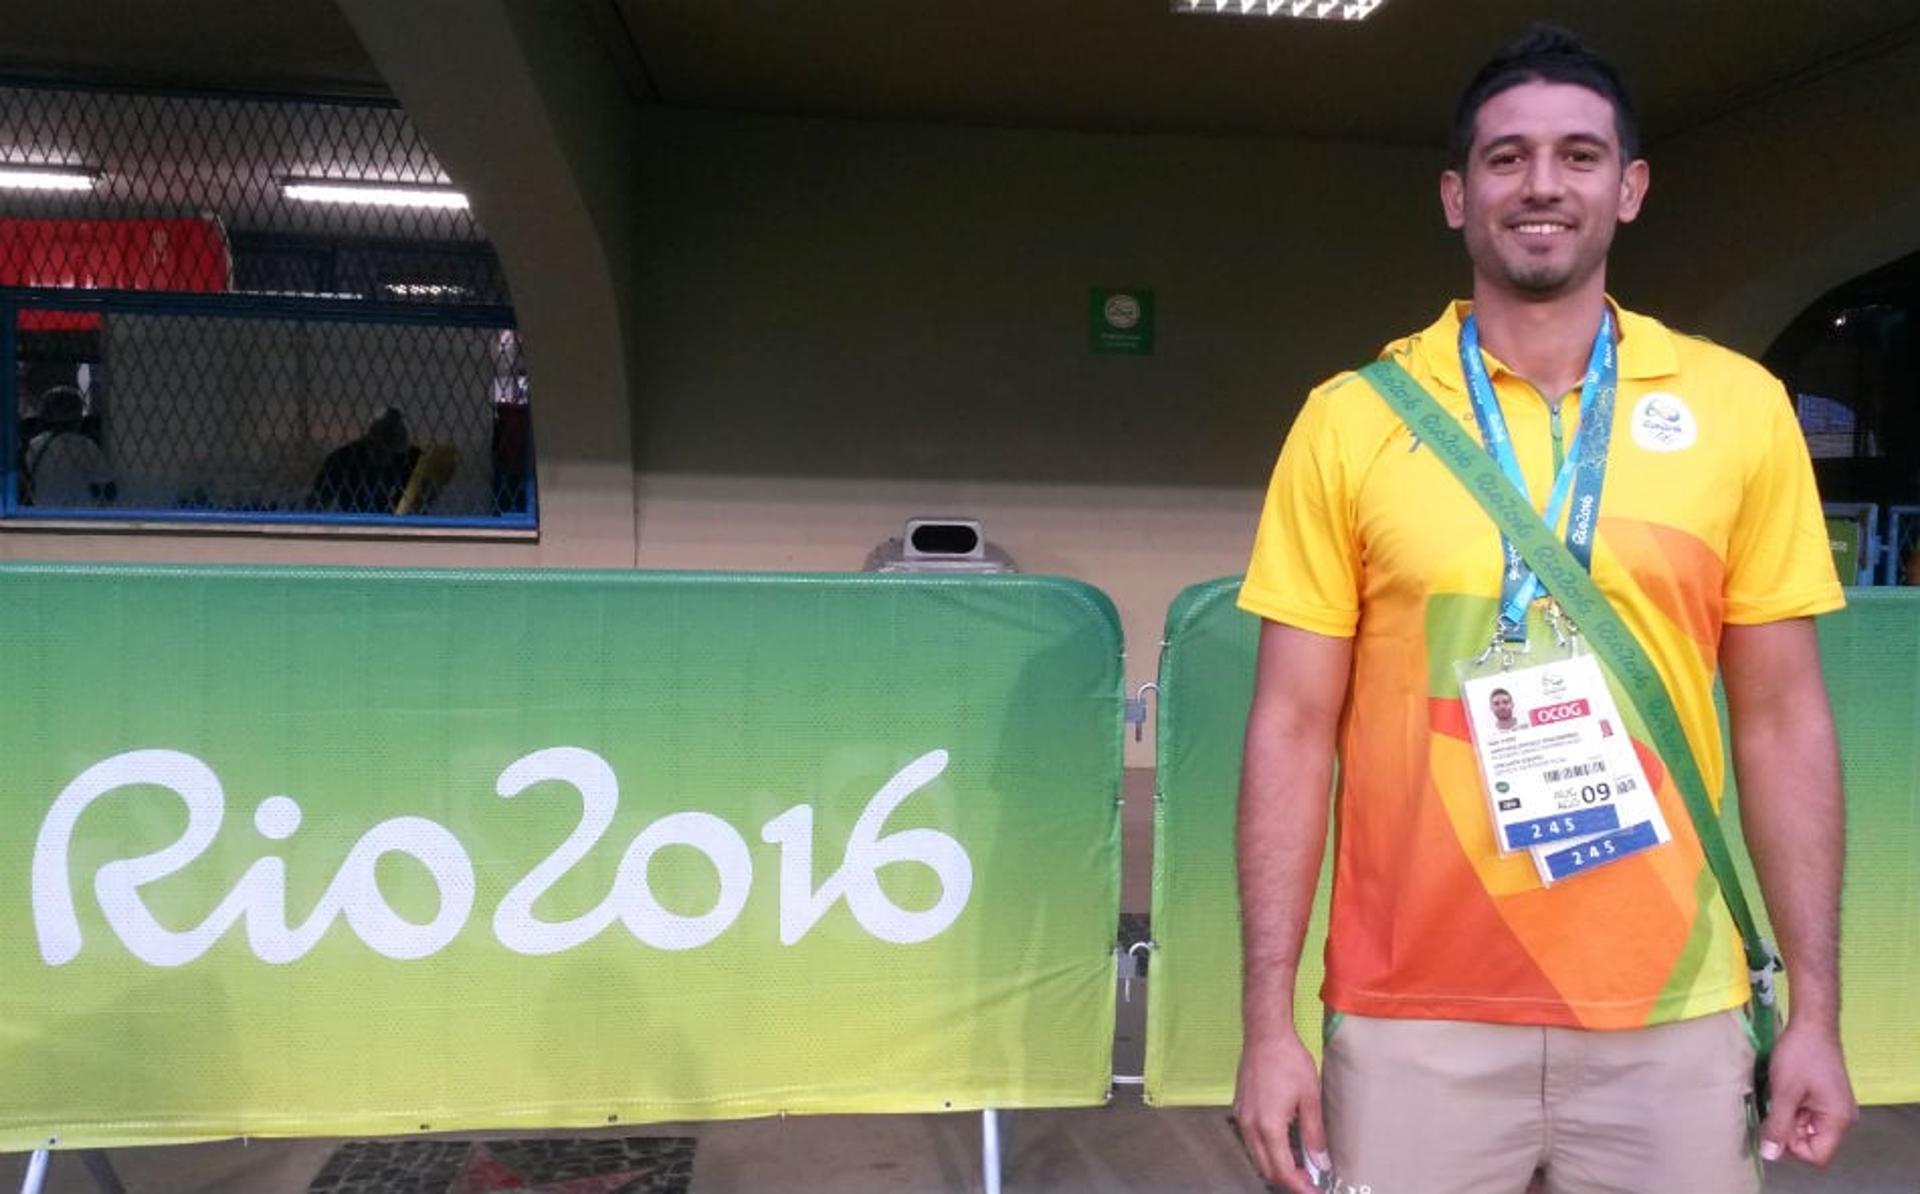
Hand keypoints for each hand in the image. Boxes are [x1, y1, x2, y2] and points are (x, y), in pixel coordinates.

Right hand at [1232, 1029, 1328, 1192]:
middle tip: (1310, 1182)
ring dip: (1276, 1167)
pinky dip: (1267, 1152)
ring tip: (1300, 1166)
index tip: (1315, 1191)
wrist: (1265, 1035)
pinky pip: (1251, 1142)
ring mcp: (1242, 1118)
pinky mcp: (1240, 1110)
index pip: (1282, 1171)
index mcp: (1269, 1127)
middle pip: (1266, 1170)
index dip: (1299, 1186)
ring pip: (1256, 1158)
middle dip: (1288, 1181)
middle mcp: (1250, 1127)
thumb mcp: (1310, 1099)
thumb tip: (1321, 1163)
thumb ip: (1314, 1135)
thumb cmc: (1289, 1061)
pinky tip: (1284, 1146)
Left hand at [1759, 1019, 1857, 1167]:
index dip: (1792, 1148)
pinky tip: (1784, 1091)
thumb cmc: (1800, 1055)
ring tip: (1780, 1096)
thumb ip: (1778, 1126)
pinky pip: (1809, 1115)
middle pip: (1812, 1143)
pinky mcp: (1827, 1098)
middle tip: (1775, 1107)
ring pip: (1807, 1129)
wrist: (1811, 1024)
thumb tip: (1770, 1155)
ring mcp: (1836, 1108)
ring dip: (1789, 1118)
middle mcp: (1842, 1119)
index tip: (1775, 1126)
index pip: (1817, 1156)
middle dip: (1789, 1131)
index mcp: (1838, 1120)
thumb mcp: (1784, 1093)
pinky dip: (1794, 1108)